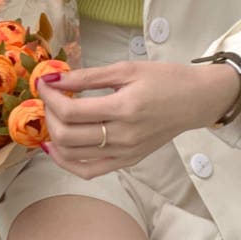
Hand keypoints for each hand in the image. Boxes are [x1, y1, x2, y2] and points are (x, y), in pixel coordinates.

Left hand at [36, 60, 239, 178]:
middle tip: (49, 98)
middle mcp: (123, 136)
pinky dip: (67, 162)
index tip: (44, 83)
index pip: (71, 111)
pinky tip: (57, 147)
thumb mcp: (127, 69)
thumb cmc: (165, 79)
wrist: (195, 101)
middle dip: (49, 115)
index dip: (50, 97)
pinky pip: (89, 171)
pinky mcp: (128, 161)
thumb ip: (88, 76)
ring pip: (73, 155)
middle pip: (67, 135)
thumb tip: (53, 78)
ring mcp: (125, 153)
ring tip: (53, 117)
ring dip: (54, 136)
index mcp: (124, 108)